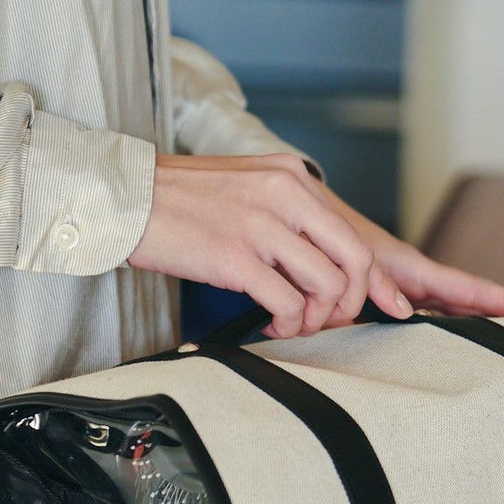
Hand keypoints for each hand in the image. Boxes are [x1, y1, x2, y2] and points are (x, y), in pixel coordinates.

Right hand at [128, 153, 412, 337]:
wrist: (122, 196)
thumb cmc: (180, 201)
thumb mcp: (249, 191)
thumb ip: (290, 217)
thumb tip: (324, 264)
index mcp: (293, 177)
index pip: (355, 232)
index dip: (375, 279)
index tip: (381, 306)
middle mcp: (285, 192)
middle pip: (355, 260)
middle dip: (350, 302)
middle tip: (330, 321)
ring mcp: (261, 223)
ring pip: (326, 285)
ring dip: (316, 318)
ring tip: (293, 325)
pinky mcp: (235, 255)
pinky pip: (288, 303)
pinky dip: (287, 325)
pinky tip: (271, 327)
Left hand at [316, 183, 503, 321]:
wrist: (301, 223)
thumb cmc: (324, 235)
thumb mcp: (351, 257)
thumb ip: (372, 280)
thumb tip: (405, 309)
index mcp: (415, 272)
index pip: (477, 292)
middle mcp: (419, 284)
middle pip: (480, 304)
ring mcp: (409, 293)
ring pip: (459, 313)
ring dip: (492, 324)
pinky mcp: (390, 302)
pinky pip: (431, 317)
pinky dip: (454, 328)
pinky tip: (468, 349)